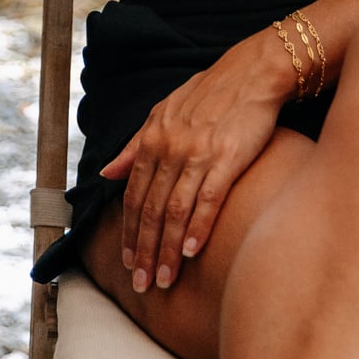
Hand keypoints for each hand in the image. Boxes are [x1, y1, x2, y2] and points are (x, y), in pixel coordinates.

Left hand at [99, 28, 295, 293]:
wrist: (252, 73)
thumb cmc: (209, 94)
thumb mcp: (163, 112)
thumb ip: (135, 145)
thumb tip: (106, 173)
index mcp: (152, 139)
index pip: (134, 195)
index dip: (129, 231)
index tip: (127, 261)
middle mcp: (170, 148)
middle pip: (150, 209)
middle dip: (144, 251)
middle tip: (141, 284)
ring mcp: (197, 154)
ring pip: (174, 211)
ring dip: (167, 250)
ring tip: (164, 280)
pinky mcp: (226, 159)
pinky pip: (207, 200)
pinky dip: (196, 229)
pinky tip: (191, 253)